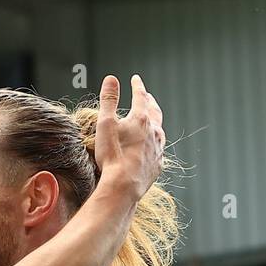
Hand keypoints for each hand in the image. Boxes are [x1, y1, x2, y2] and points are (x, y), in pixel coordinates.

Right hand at [93, 74, 164, 202]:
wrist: (123, 187)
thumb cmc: (112, 156)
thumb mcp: (105, 124)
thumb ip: (108, 100)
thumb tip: (111, 79)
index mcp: (141, 119)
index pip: (140, 96)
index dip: (137, 86)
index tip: (136, 79)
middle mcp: (154, 132)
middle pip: (154, 111)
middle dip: (150, 102)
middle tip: (148, 96)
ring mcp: (158, 149)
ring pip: (160, 130)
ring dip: (156, 122)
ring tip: (152, 120)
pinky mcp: (157, 165)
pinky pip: (159, 150)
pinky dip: (155, 143)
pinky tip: (152, 147)